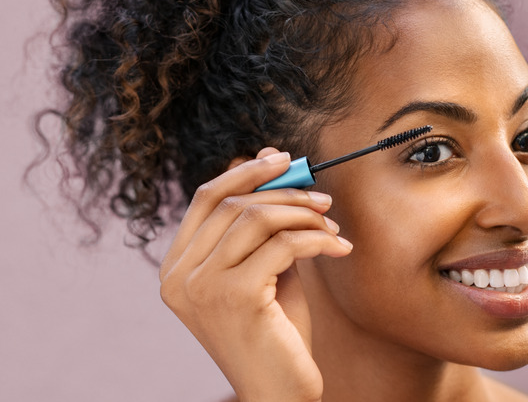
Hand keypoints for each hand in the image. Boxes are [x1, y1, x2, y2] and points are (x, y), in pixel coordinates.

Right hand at [159, 148, 351, 401]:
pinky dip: (318, 238)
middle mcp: (180, 276)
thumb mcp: (265, 269)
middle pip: (233, 203)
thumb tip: (269, 157)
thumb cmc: (275, 332)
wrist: (280, 391)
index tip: (283, 159)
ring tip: (332, 223)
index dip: (246, 172)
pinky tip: (339, 247)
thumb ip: (264, 224)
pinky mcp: (235, 296)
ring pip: (257, 218)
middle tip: (324, 198)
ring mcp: (203, 287)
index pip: (206, 198)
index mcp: (178, 267)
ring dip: (304, 213)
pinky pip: (284, 245)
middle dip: (285, 192)